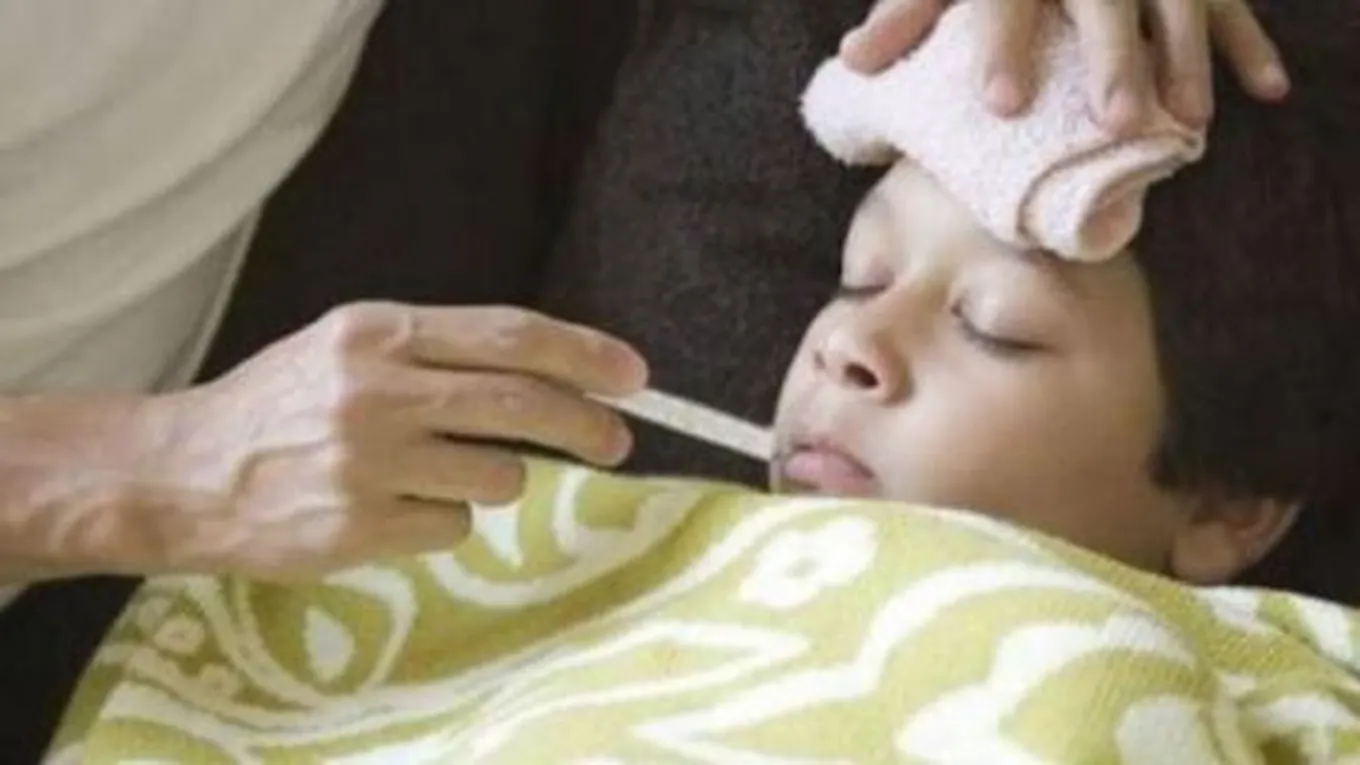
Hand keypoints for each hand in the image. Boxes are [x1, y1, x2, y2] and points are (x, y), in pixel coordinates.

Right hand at [137, 303, 646, 577]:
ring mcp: (368, 462)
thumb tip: (547, 372)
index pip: (509, 335)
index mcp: (378, 331)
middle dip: (587, 424)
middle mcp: (376, 390)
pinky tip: (393, 509)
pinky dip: (441, 521)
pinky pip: (453, 529)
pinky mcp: (360, 527)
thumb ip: (436, 353)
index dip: (582, 354)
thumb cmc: (280, 406)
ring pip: (498, 476)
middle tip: (618, 440)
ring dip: (493, 479)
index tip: (634, 375)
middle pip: (520, 404)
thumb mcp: (349, 350)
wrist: (184, 474)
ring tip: (438, 474)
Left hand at [838, 0, 1289, 130]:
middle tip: (1113, 120)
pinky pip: (1231, 0)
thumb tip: (853, 61)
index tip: (1001, 104)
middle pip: (1105, 2)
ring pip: (1176, 0)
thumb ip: (906, 12)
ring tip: (1185, 123)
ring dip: (1186, 58)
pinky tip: (1269, 91)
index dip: (1003, 48)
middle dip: (1113, 57)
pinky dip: (1251, 44)